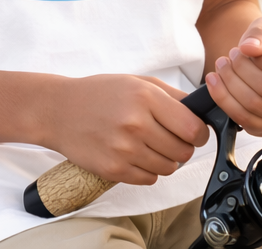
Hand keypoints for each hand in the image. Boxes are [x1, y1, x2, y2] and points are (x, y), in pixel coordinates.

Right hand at [43, 74, 209, 185]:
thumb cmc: (101, 93)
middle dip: (182, 146)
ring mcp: (124, 149)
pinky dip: (148, 169)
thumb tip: (200, 112)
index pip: (192, 128)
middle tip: (168, 137)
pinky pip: (149, 179)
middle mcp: (136, 124)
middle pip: (183, 151)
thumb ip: (171, 96)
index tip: (194, 131)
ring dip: (165, 159)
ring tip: (149, 144)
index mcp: (145, 97)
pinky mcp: (114, 169)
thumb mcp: (137, 81)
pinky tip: (135, 154)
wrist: (60, 110)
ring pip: (168, 168)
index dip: (199, 133)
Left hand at [205, 16, 261, 136]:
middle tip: (231, 54)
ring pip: (255, 106)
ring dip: (230, 83)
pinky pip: (244, 120)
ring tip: (222, 65)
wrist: (257, 60)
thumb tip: (249, 48)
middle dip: (242, 69)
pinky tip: (215, 82)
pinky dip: (224, 99)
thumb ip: (261, 33)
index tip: (249, 50)